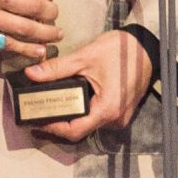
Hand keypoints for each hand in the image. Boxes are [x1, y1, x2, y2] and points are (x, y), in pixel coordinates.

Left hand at [21, 30, 152, 142]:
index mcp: (108, 108)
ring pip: (88, 125)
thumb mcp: (85, 57)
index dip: (53, 128)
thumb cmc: (121, 51)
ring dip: (70, 118)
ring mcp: (119, 117)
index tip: (36, 121)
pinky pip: (97, 118)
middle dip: (58, 123)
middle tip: (38, 114)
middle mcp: (115, 119)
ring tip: (50, 106)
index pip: (75, 130)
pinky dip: (82, 112)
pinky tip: (70, 102)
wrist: (146, 47)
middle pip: (80, 130)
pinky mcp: (120, 111)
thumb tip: (32, 74)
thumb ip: (57, 68)